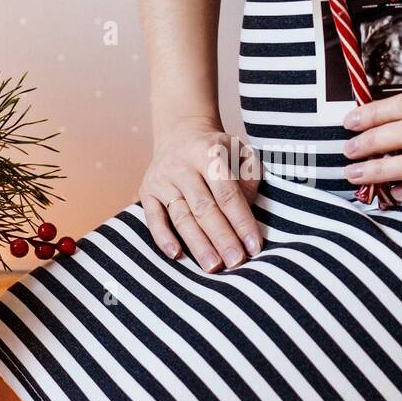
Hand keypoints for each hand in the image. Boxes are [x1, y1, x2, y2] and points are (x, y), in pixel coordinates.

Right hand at [138, 116, 262, 270]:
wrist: (181, 133)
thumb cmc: (219, 151)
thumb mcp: (240, 151)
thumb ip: (250, 176)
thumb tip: (248, 208)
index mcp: (208, 153)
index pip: (227, 194)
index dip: (241, 222)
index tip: (254, 247)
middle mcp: (182, 166)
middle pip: (204, 208)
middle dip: (222, 238)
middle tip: (236, 262)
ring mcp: (162, 179)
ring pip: (181, 216)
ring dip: (197, 244)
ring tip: (213, 266)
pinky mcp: (146, 190)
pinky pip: (153, 218)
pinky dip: (163, 237)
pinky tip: (176, 255)